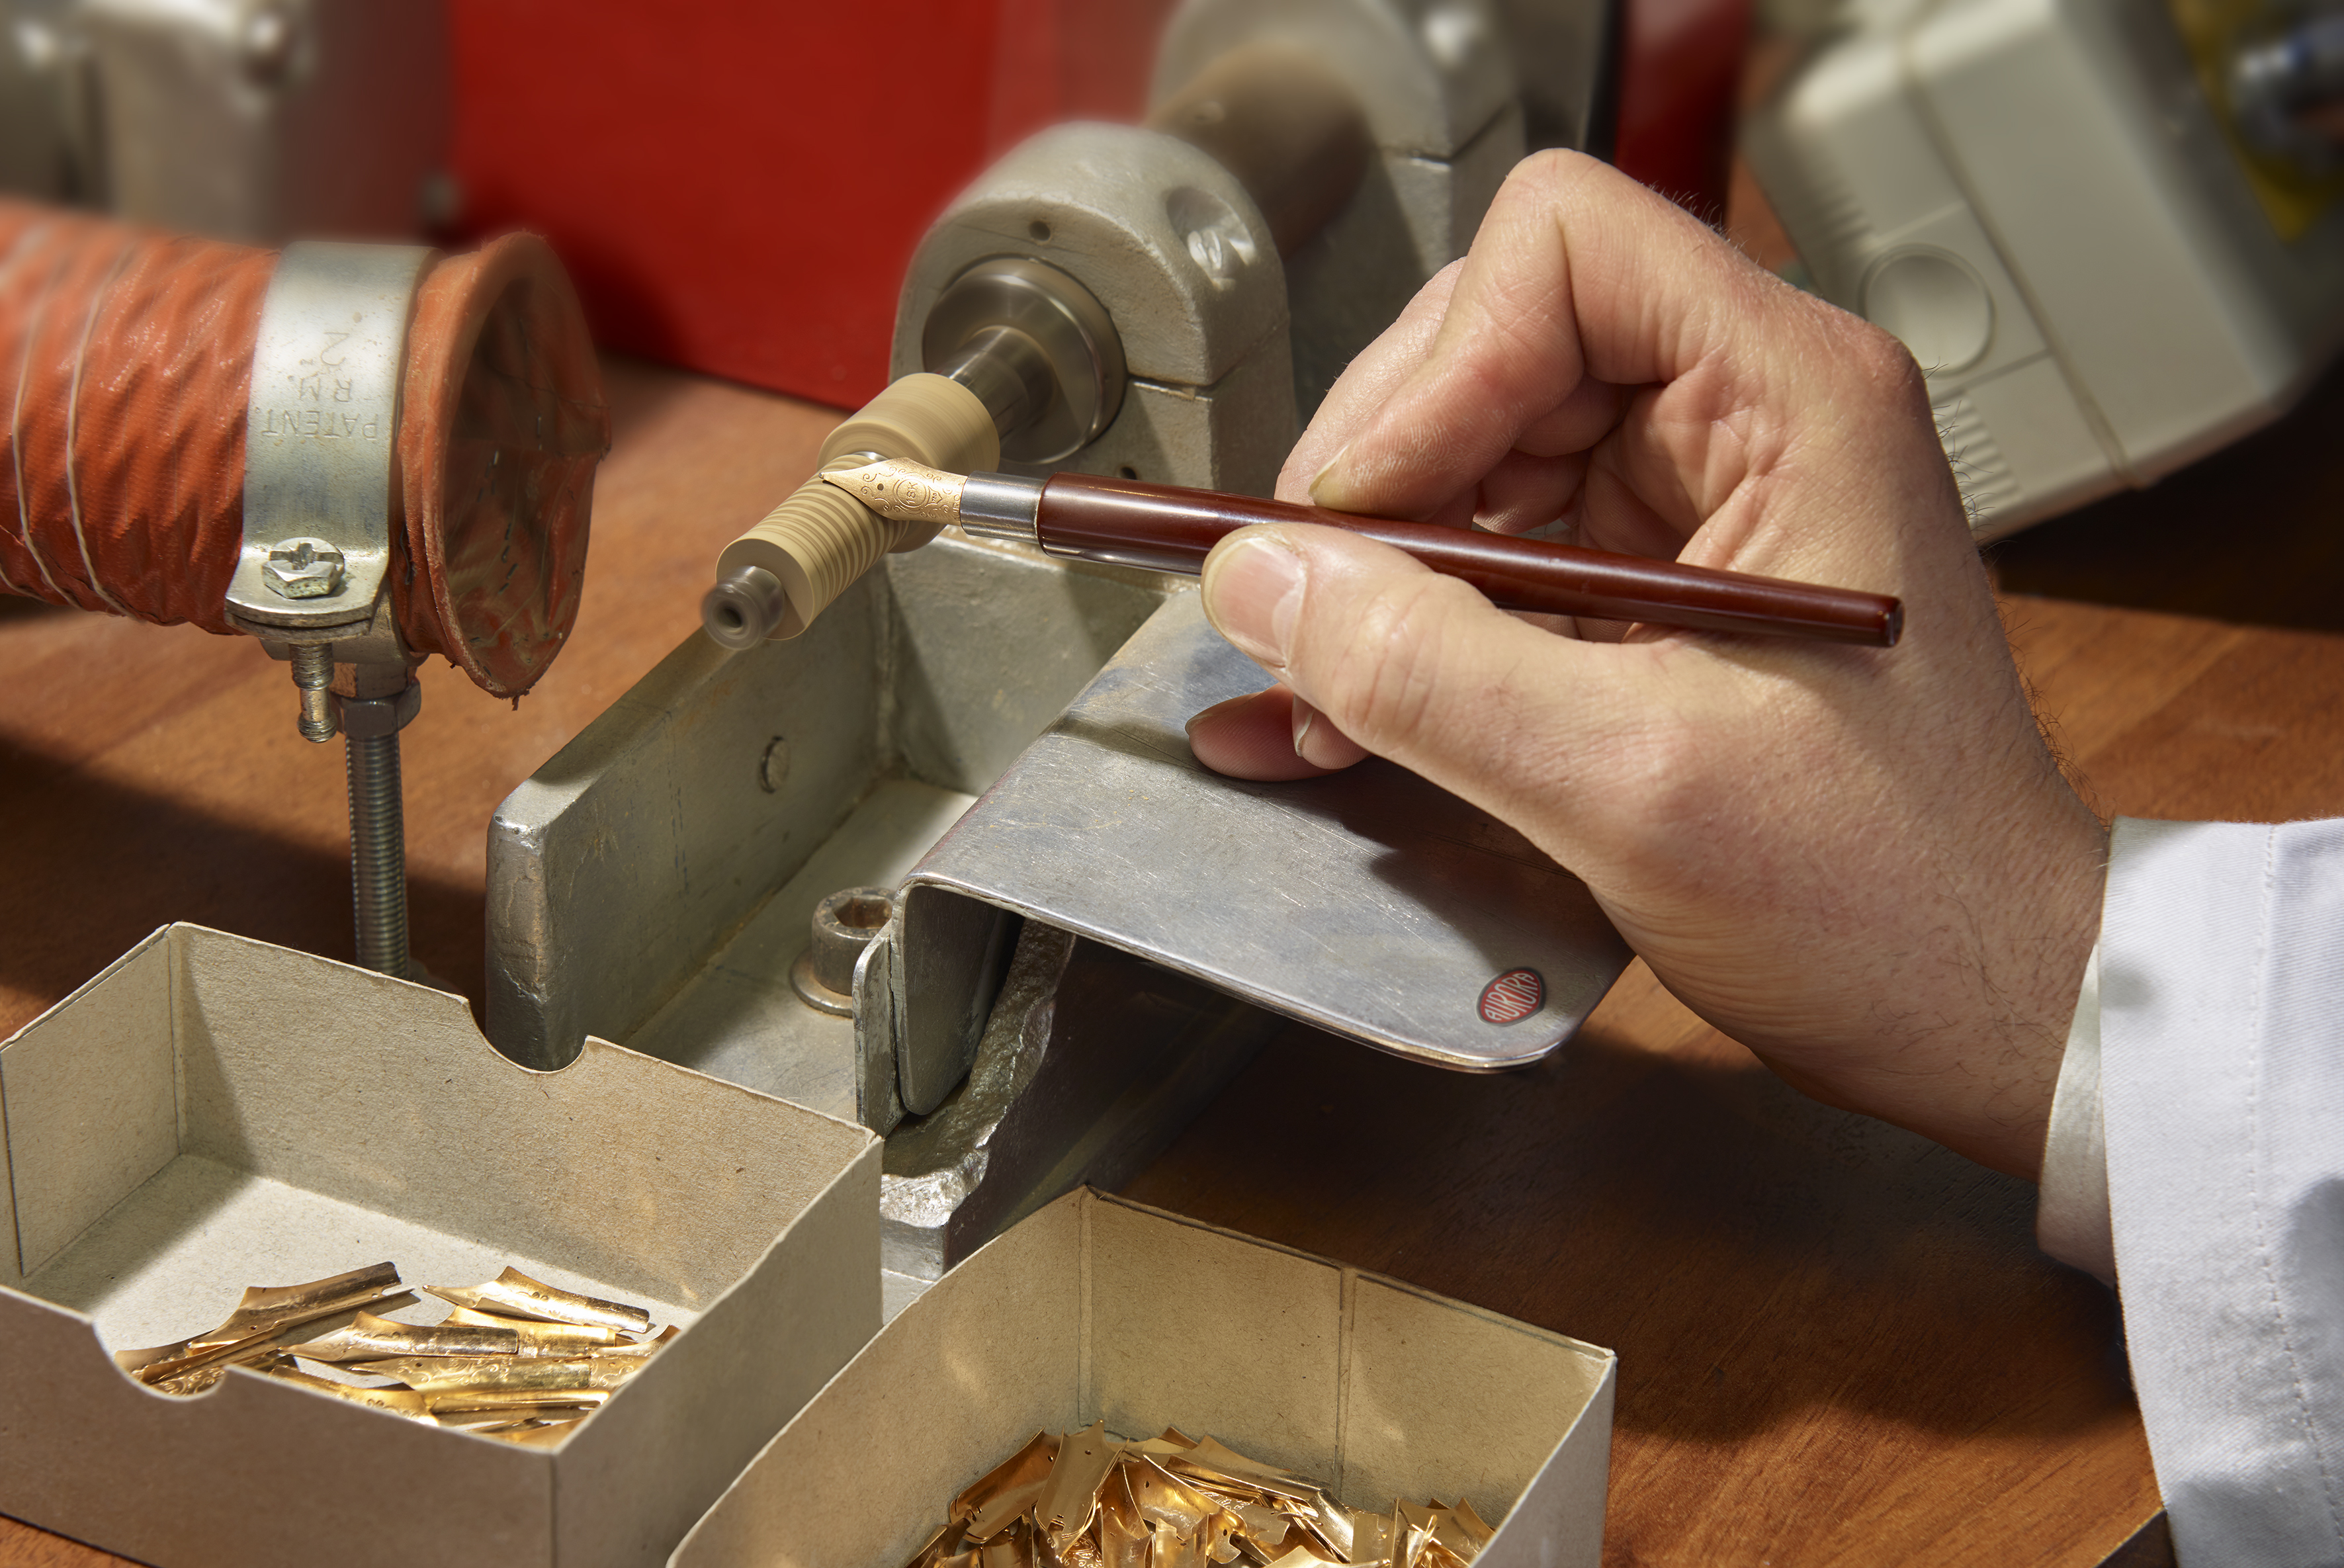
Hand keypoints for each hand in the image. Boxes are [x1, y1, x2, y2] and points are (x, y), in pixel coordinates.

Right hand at [1186, 152, 2106, 1179]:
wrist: (1983, 1005)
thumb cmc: (1891, 898)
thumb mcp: (1631, 784)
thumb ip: (1427, 671)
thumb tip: (1257, 581)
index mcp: (1790, 399)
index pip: (1561, 253)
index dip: (1436, 369)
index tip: (1365, 516)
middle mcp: (1743, 418)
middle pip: (1492, 346)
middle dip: (1383, 485)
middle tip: (1319, 616)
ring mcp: (1695, 504)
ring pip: (1471, 461)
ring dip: (1378, 577)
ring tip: (1326, 698)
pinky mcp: (1653, 590)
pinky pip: (1491, 565)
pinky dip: (1406, 634)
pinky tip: (1322, 714)